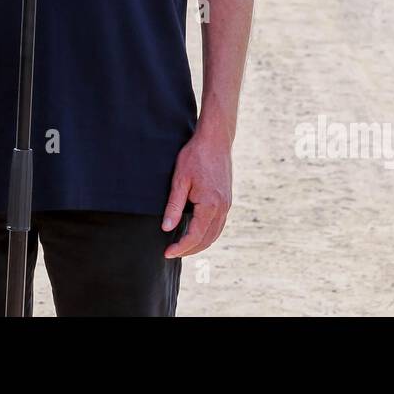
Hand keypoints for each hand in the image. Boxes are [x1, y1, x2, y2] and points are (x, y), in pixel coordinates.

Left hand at [161, 127, 232, 258]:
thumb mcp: (180, 180)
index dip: (181, 247)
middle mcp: (222, 208)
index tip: (167, 253)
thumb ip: (174, 206)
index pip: (195, 236)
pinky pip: (219, 224)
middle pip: (207, 239)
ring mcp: (227, 204)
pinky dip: (208, 233)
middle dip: (190, 249)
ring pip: (215, 234)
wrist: (215, 140)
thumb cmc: (195, 156)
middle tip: (172, 252)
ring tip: (182, 246)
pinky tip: (196, 232)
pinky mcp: (227, 200)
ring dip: (200, 244)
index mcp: (210, 204)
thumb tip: (166, 228)